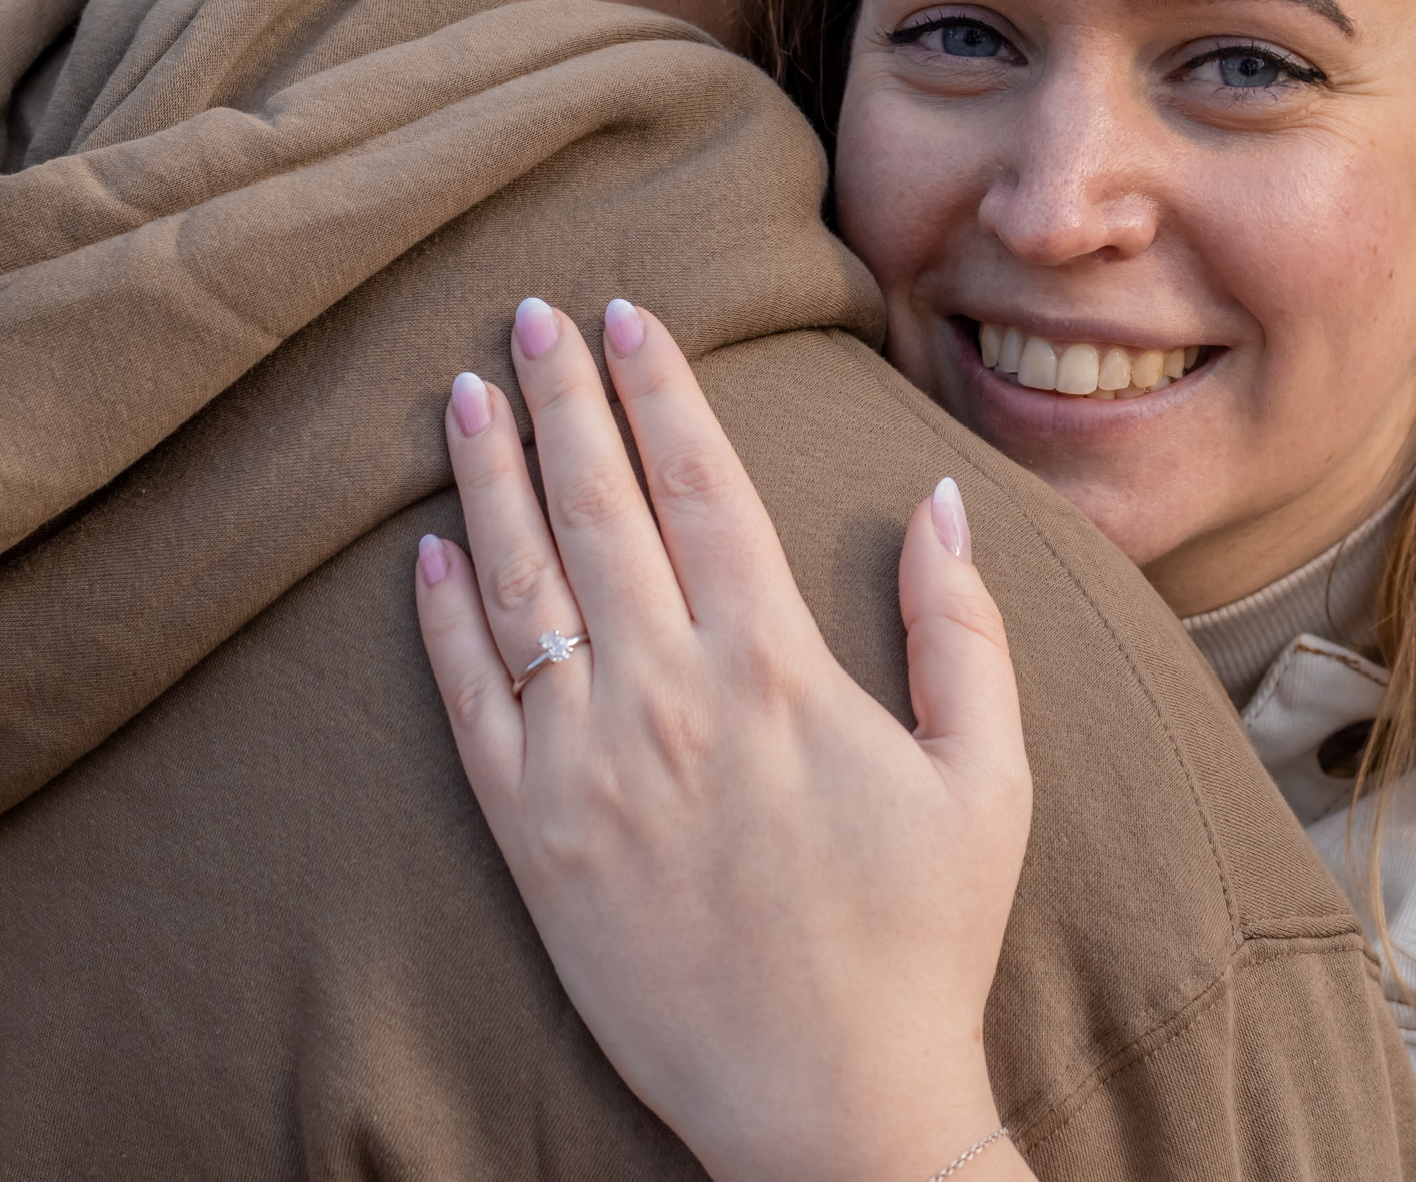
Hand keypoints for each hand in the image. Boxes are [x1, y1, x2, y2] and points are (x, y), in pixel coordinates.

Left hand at [413, 297, 1035, 1181]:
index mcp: (774, 666)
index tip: (627, 312)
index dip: (658, 387)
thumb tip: (935, 498)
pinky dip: (441, 621)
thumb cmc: (920, 939)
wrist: (826, 1102)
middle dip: (558, 397)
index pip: (698, 485)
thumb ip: (959, 626)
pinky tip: (427, 553)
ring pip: (518, 584)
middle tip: (528, 314)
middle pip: (594, 507)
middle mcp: (666, 695)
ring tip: (459, 394)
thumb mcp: (987, 776)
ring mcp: (586, 766)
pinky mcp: (534, 838)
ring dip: (486, 477)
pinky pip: (469, 703)